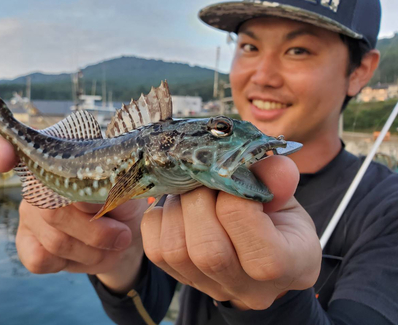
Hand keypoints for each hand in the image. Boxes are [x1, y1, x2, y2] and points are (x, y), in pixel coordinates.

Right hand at [0, 136, 147, 292]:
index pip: (15, 146)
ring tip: (114, 243)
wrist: (126, 235)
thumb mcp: (127, 190)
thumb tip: (91, 198)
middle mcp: (36, 180)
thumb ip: (110, 188)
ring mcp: (28, 211)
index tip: (4, 157)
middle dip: (95, 231)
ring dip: (93, 249)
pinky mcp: (25, 241)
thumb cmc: (123, 202)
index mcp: (61, 155)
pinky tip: (87, 252)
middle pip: (53, 210)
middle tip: (123, 235)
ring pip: (54, 240)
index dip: (2, 151)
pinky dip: (73, 262)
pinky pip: (40, 259)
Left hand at [141, 156, 320, 309]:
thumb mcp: (286, 196)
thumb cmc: (279, 219)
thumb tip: (259, 157)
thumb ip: (275, 178)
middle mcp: (248, 287)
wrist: (268, 253)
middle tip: (205, 178)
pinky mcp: (181, 279)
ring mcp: (211, 287)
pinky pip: (155, 249)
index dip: (233, 191)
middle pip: (207, 250)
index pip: (248, 229)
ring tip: (191, 190)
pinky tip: (178, 206)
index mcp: (289, 264)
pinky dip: (160, 218)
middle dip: (198, 201)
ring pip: (175, 250)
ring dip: (176, 208)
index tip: (235, 176)